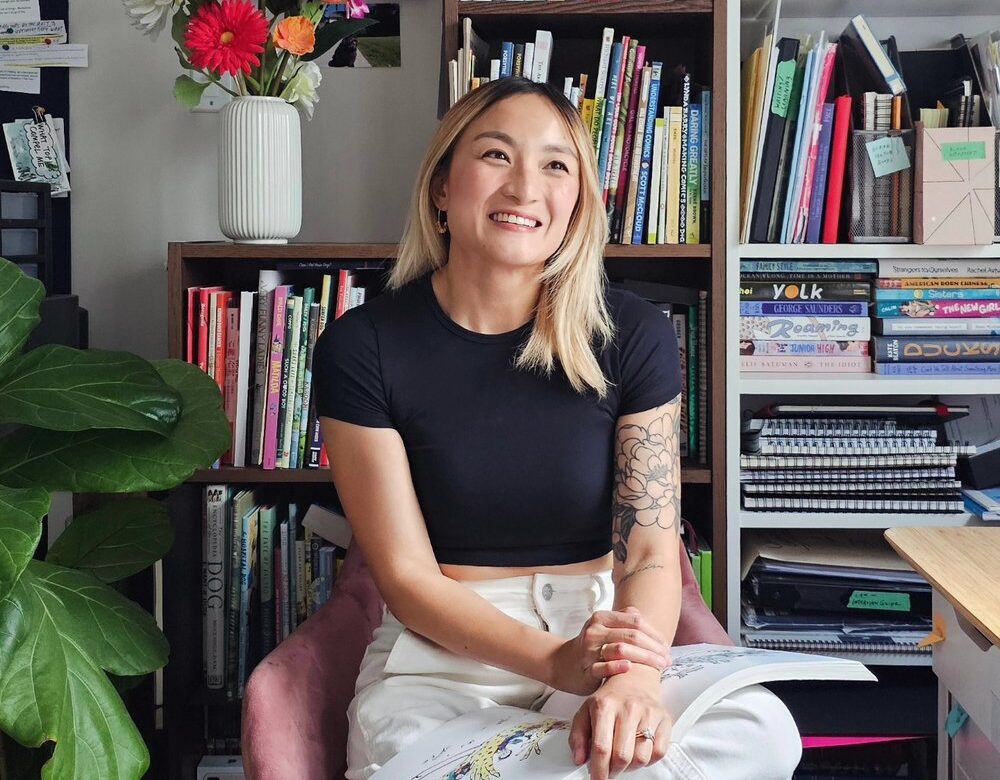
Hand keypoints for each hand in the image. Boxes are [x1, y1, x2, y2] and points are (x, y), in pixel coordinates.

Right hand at [547, 607, 670, 695]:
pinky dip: (617, 667)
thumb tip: (649, 622)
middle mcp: (595, 630)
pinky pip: (603, 667)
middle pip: (631, 635)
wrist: (563, 663)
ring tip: (659, 667)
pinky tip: (629, 668)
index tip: (666, 647)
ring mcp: (589, 649)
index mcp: (602, 618)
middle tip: (667, 660)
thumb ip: (625, 621)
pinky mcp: (586, 669)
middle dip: (654, 649)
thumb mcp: (604, 627)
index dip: (654, 634)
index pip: (635, 621)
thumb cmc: (590, 647)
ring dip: (644, 658)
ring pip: (620, 650)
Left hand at [568, 667, 672, 779]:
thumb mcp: (585, 711)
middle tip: (609, 770)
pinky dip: (648, 760)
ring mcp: (648, 713)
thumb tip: (579, 759)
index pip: (601, 747)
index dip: (598, 770)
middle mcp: (628, 709)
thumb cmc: (609, 698)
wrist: (634, 677)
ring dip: (630, 767)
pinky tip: (638, 751)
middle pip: (622, 756)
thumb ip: (578, 736)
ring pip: (641, 758)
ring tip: (623, 758)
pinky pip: (658, 753)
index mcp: (605, 706)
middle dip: (613, 771)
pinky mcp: (664, 719)